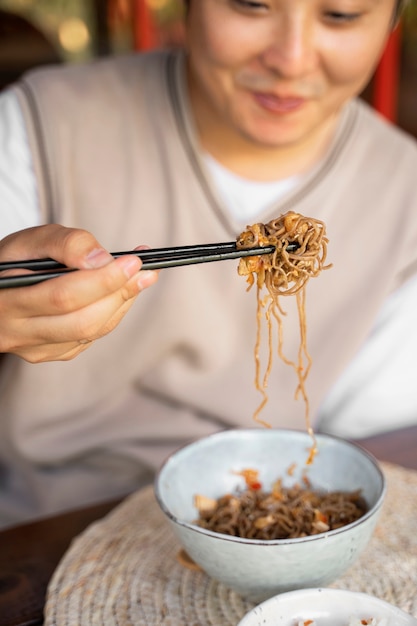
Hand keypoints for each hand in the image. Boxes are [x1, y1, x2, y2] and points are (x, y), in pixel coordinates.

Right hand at [0, 224, 158, 361]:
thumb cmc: (14, 261)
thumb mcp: (29, 241)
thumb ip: (65, 243)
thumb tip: (103, 259)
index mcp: (5, 300)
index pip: (62, 297)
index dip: (103, 280)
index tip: (133, 262)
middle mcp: (16, 332)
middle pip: (81, 322)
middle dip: (119, 294)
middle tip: (146, 271)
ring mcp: (33, 348)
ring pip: (89, 334)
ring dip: (121, 304)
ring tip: (141, 278)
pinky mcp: (49, 354)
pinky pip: (89, 339)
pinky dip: (111, 315)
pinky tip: (120, 293)